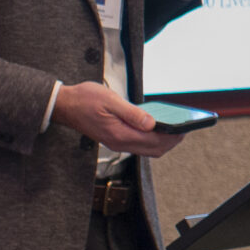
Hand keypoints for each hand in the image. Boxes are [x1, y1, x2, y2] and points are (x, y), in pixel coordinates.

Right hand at [50, 81, 183, 157]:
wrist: (64, 105)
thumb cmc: (85, 100)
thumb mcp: (111, 101)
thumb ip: (132, 114)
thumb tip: (152, 123)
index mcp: (120, 135)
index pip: (154, 142)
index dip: (172, 136)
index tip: (185, 128)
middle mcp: (119, 143)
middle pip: (153, 150)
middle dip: (171, 141)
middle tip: (184, 128)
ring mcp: (117, 143)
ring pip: (147, 149)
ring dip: (162, 141)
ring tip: (175, 127)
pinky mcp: (115, 139)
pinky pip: (139, 144)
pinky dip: (151, 139)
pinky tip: (157, 126)